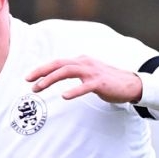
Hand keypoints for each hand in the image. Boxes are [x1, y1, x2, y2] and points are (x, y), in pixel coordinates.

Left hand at [27, 56, 142, 104]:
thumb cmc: (106, 81)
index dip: (42, 69)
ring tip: (39, 88)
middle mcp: (85, 63)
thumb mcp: (88, 74)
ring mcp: (92, 72)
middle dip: (42, 72)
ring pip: (68, 71)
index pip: (57, 62)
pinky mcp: (100, 82)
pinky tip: (64, 96)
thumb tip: (56, 76)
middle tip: (28, 81)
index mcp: (81, 61)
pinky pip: (85, 86)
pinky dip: (74, 91)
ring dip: (51, 79)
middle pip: (59, 64)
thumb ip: (74, 72)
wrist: (130, 84)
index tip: (28, 77)